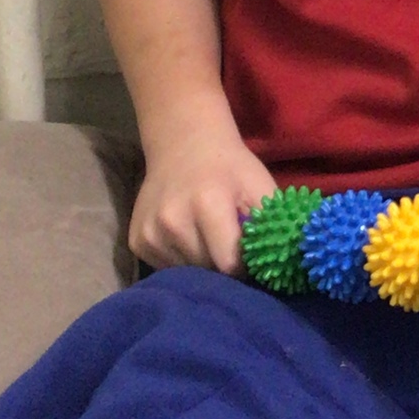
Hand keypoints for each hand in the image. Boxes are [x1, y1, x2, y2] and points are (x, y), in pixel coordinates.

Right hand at [129, 111, 276, 272]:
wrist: (183, 146)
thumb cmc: (230, 168)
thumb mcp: (260, 186)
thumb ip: (270, 224)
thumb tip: (282, 261)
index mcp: (207, 205)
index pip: (228, 264)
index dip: (245, 267)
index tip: (252, 258)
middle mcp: (172, 221)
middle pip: (207, 271)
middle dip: (224, 267)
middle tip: (232, 247)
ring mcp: (150, 233)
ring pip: (187, 272)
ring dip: (202, 265)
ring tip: (209, 239)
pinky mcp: (136, 241)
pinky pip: (167, 268)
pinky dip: (182, 260)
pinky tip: (188, 237)